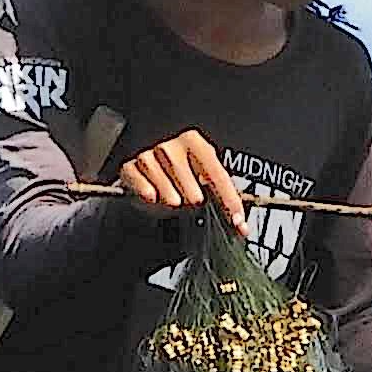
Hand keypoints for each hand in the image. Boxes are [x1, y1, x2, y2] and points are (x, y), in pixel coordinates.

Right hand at [111, 129, 246, 232]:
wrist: (149, 185)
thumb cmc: (182, 183)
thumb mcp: (204, 188)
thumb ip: (223, 203)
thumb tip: (241, 227)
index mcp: (195, 144)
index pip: (215, 173)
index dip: (228, 200)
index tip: (237, 221)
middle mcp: (172, 146)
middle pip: (187, 177)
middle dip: (193, 195)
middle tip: (193, 203)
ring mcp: (149, 154)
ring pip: (162, 178)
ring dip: (169, 195)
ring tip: (173, 202)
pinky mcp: (130, 167)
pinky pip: (138, 179)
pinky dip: (145, 190)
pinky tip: (152, 197)